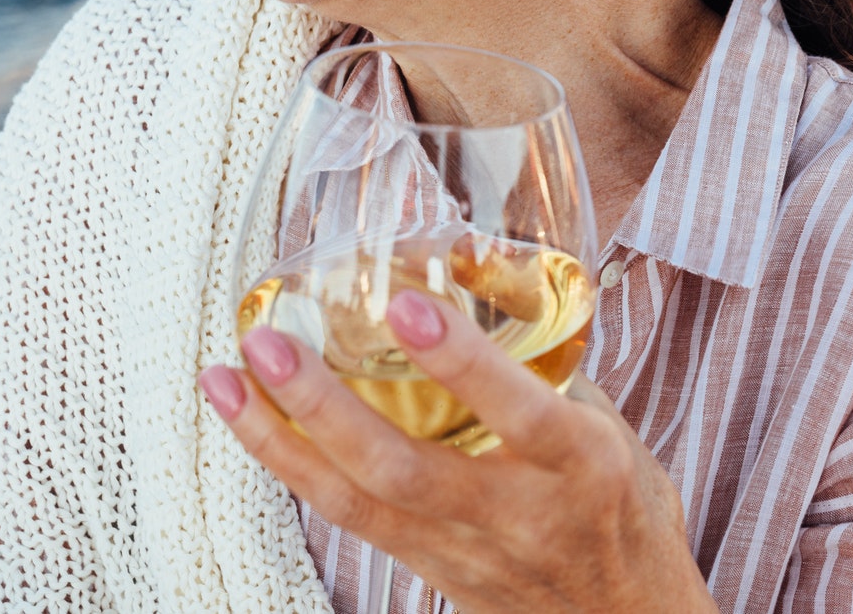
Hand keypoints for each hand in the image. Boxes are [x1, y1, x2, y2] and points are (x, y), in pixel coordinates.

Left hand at [198, 289, 712, 613]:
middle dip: (325, 404)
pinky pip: (348, 519)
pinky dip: (294, 467)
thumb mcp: (615, 431)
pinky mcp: (428, 570)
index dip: (460, 360)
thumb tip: (477, 282)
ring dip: (281, 438)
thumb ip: (548, 367)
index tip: (405, 304)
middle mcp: (517, 513)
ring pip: (357, 501)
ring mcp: (464, 550)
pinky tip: (254, 424)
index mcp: (581, 465)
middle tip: (269, 343)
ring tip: (227, 379)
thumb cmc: (625, 514)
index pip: (517, 410)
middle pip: (403, 468)